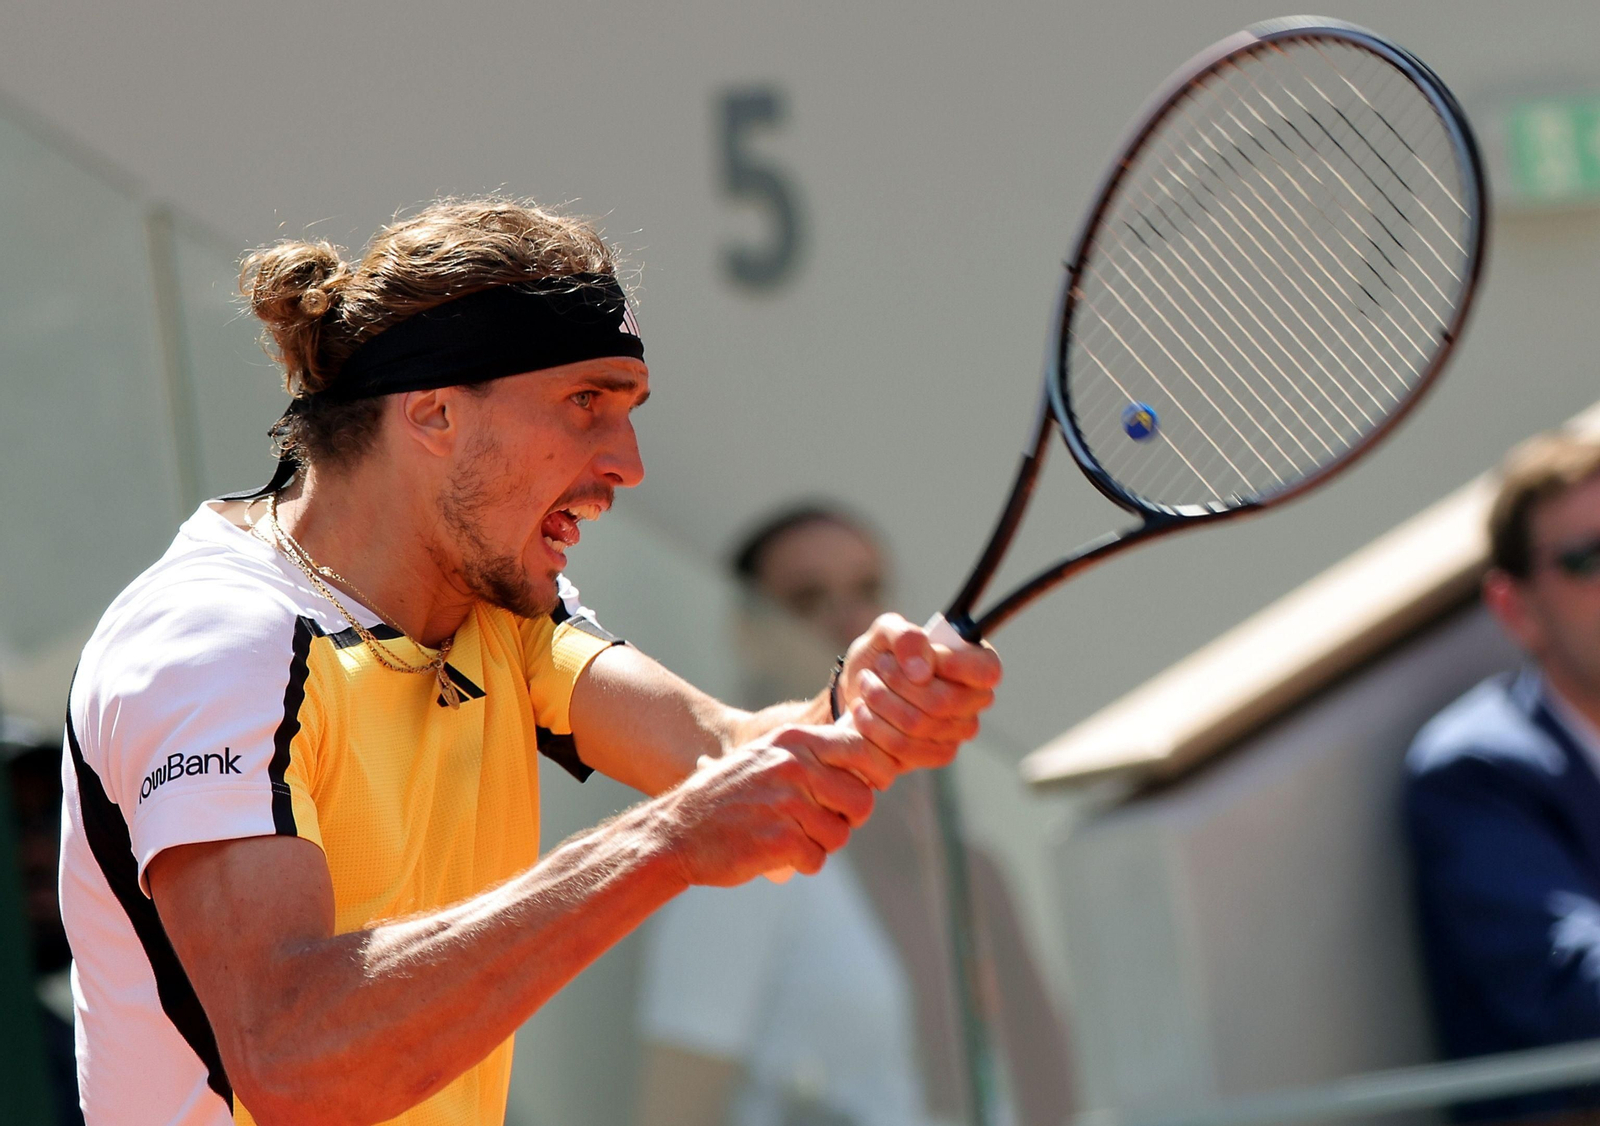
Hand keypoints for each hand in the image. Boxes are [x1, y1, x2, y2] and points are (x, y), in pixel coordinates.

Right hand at [655, 724, 876, 886]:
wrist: (674, 832)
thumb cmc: (727, 797)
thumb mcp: (765, 757)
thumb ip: (811, 755)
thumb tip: (871, 759)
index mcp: (793, 740)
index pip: (862, 748)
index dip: (869, 775)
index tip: (851, 792)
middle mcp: (793, 766)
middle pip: (861, 799)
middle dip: (847, 819)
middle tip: (820, 824)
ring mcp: (786, 803)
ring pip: (840, 835)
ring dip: (820, 844)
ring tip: (789, 837)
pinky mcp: (779, 841)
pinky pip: (817, 859)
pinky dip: (801, 863)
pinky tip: (775, 853)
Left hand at [836, 612, 1001, 782]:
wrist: (862, 689)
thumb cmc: (885, 655)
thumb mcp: (887, 632)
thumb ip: (906, 637)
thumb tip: (922, 672)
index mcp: (979, 663)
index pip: (986, 672)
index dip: (950, 665)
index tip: (912, 658)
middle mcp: (977, 699)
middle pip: (942, 701)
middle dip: (898, 681)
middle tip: (879, 666)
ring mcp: (960, 731)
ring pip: (918, 724)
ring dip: (880, 700)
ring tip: (866, 684)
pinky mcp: (938, 754)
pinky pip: (903, 748)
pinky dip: (873, 726)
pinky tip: (863, 710)